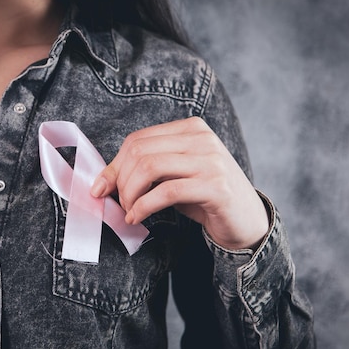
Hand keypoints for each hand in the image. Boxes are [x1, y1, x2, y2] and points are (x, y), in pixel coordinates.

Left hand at [90, 117, 268, 250]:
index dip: (114, 166)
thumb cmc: (205, 197)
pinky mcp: (215, 186)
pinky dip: (144, 206)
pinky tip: (138, 217)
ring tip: (129, 211)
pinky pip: (166, 192)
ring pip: (150, 168)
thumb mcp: (174, 177)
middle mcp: (202, 138)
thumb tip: (102, 181)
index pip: (138, 140)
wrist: (247, 220)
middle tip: (119, 204)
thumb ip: (146, 171)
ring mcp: (211, 160)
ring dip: (130, 194)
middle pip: (140, 152)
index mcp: (191, 128)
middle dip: (120, 182)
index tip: (101, 188)